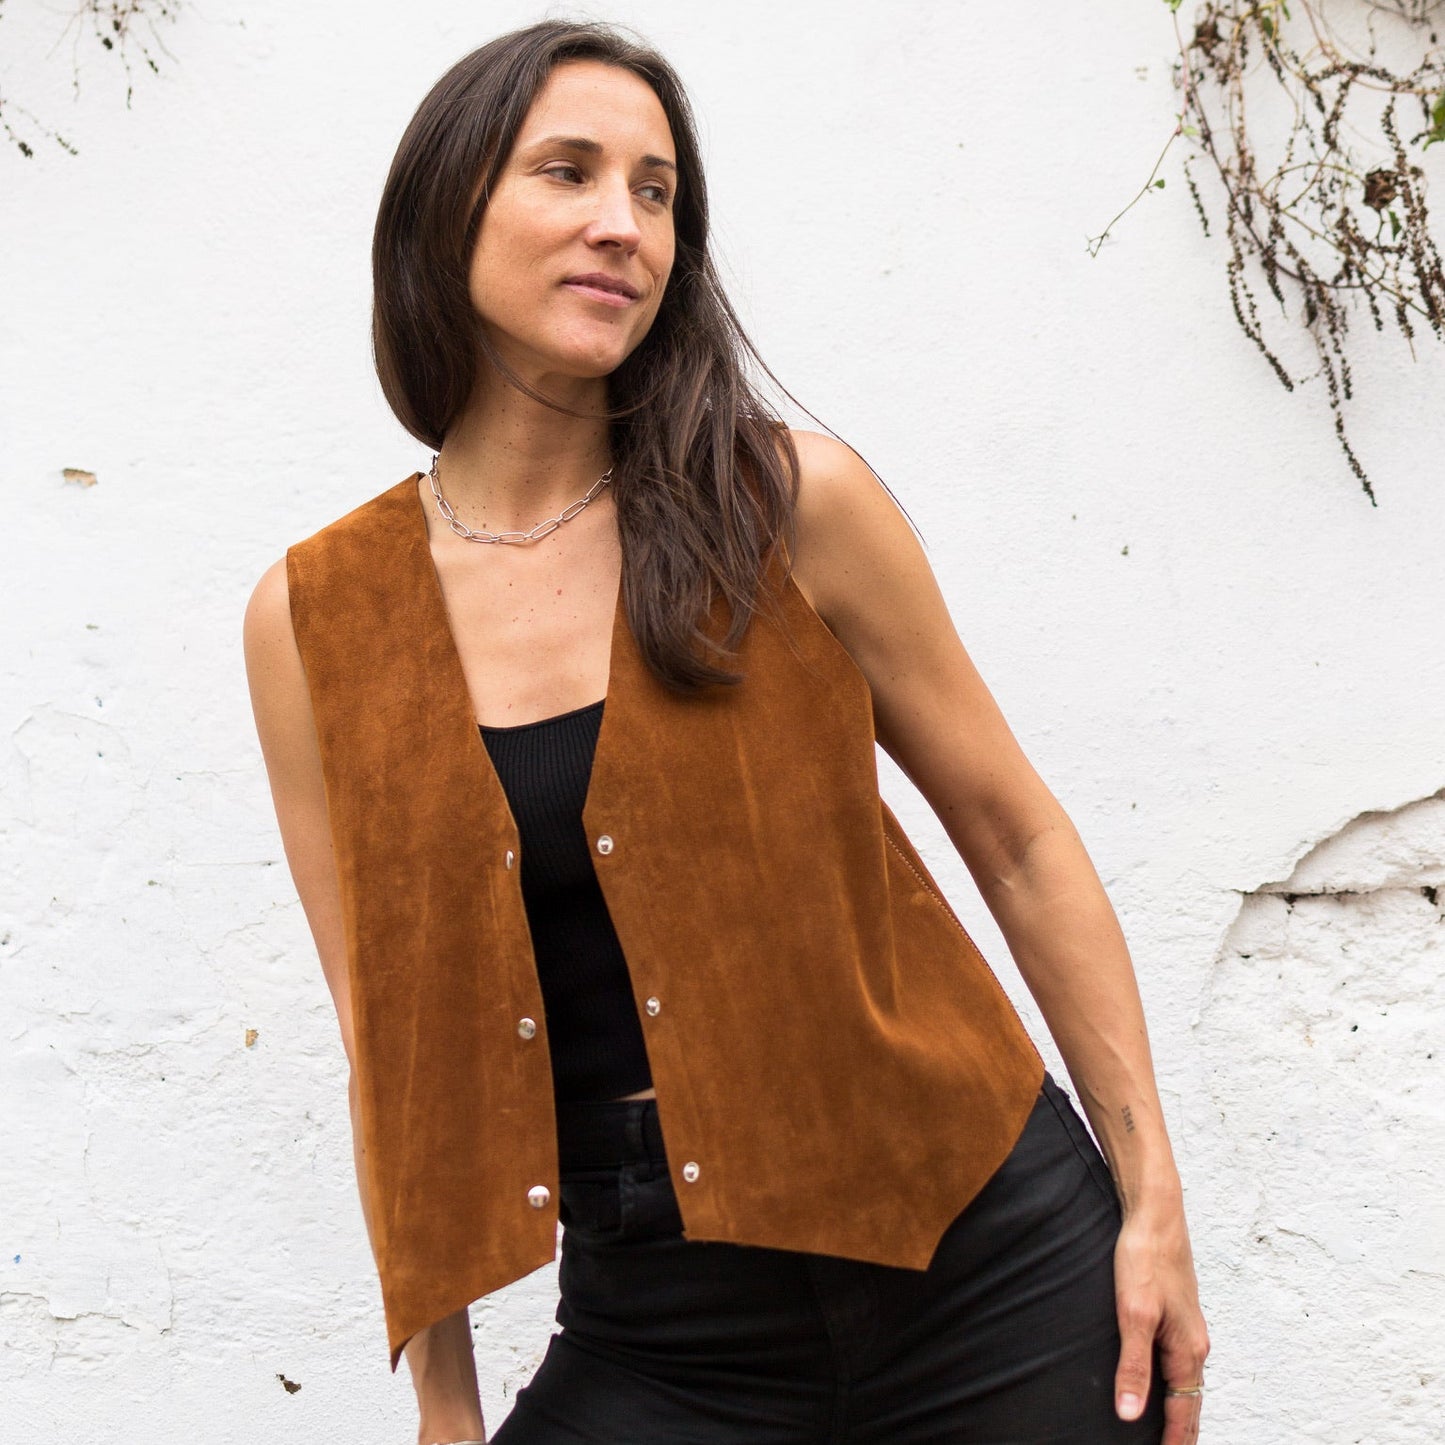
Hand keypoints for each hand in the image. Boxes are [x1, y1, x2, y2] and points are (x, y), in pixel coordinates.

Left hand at [1111, 1193, 1209, 1443]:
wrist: (1155, 1214)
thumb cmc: (1145, 1258)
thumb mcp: (1133, 1313)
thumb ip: (1132, 1366)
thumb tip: (1130, 1415)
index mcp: (1188, 1351)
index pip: (1183, 1413)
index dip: (1174, 1443)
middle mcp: (1194, 1344)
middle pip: (1190, 1403)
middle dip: (1181, 1434)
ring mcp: (1187, 1329)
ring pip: (1185, 1383)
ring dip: (1179, 1411)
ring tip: (1167, 1434)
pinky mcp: (1176, 1314)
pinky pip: (1178, 1362)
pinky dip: (1173, 1385)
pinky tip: (1160, 1385)